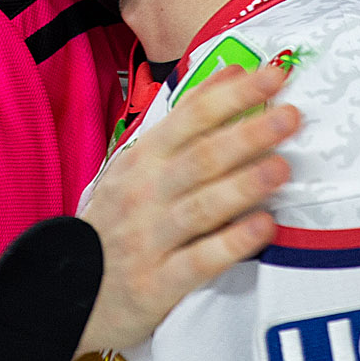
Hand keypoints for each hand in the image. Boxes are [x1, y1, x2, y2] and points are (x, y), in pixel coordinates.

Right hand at [76, 63, 299, 355]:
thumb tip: (233, 70)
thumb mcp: (139, 162)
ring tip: (282, 167)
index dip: (233, 93)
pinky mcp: (157, 284)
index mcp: (144, 157)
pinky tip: (262, 228)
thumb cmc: (118, 219)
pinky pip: (199, 261)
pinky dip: (231, 243)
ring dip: (244, 184)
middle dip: (248, 133)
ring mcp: (150, 238)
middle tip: (291, 116)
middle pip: (202, 156)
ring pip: (202, 206)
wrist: (69, 290)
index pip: (192, 116)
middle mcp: (146, 192)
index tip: (273, 75)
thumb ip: (186, 118)